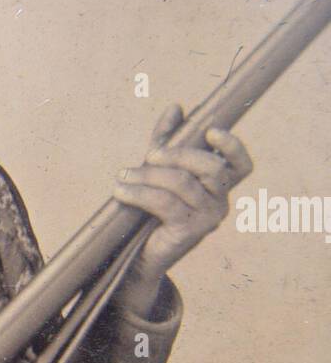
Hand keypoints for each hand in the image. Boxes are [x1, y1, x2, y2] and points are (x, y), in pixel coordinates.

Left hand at [112, 103, 253, 314]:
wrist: (140, 255)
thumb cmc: (152, 208)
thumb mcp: (160, 169)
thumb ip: (168, 139)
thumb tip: (176, 107)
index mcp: (220, 185)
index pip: (242, 164)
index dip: (232, 146)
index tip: (211, 131)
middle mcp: (221, 202)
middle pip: (210, 167)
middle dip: (178, 154)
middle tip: (148, 155)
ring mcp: (208, 219)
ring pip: (183, 183)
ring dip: (148, 175)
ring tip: (123, 175)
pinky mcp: (189, 233)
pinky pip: (165, 203)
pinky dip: (140, 193)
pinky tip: (121, 191)